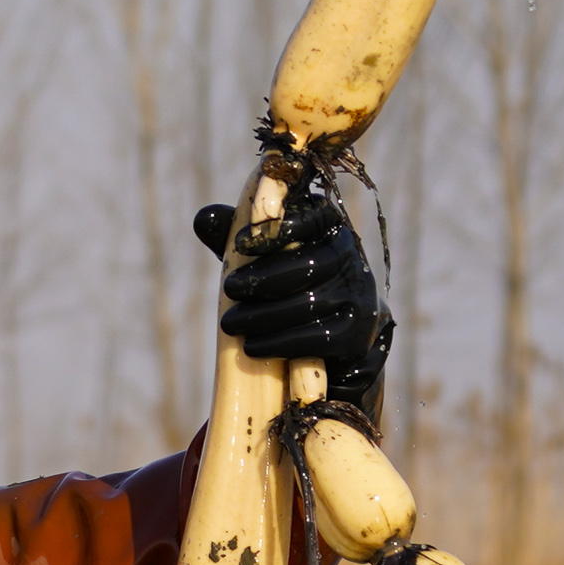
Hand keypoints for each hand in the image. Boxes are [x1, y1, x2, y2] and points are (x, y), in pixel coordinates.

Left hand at [193, 190, 388, 405]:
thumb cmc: (289, 286)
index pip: (313, 217)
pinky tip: (252, 347)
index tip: (241, 243)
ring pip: (312, 303)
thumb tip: (203, 219)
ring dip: (265, 315)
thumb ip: (238, 239)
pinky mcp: (358, 336)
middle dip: (264, 278)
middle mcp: (352, 259)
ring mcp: (360, 298)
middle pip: (312, 264)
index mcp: (329, 229)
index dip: (279, 228)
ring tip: (230, 324)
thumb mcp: (264, 258)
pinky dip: (281, 342)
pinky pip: (320, 338)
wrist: (333, 337)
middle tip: (229, 290)